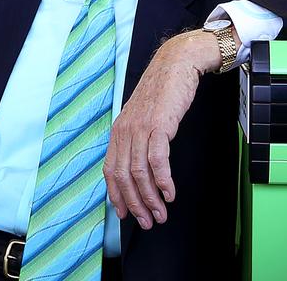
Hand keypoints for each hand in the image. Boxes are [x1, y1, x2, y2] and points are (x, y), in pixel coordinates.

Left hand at [104, 30, 216, 229]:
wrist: (176, 65)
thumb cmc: (162, 91)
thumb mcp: (142, 116)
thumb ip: (137, 140)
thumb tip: (140, 168)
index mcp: (118, 131)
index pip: (110, 170)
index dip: (116, 195)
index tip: (125, 214)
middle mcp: (125, 131)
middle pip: (124, 177)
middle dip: (135, 204)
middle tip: (148, 221)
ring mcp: (140, 128)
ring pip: (139, 173)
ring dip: (151, 198)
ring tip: (161, 213)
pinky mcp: (159, 125)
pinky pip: (157, 160)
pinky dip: (163, 181)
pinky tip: (170, 193)